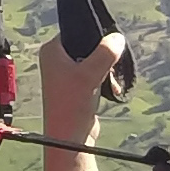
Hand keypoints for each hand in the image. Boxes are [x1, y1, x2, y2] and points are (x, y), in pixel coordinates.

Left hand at [38, 28, 127, 170]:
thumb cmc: (72, 105)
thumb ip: (105, 53)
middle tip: (110, 67)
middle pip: (88, 46)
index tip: (108, 46)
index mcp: (52, 50)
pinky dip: (105, 81)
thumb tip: (117, 37)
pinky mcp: (77, 88)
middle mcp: (56, 60)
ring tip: (109, 83)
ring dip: (106, 71)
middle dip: (104, 56)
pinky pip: (96, 75)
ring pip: (94, 61)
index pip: (76, 30)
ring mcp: (67, 74)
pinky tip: (111, 91)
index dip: (94, 36)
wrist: (70, 139)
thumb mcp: (89, 74)